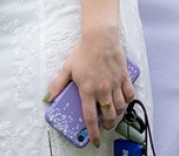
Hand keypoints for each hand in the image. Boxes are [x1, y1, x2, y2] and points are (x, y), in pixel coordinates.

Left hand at [46, 29, 133, 145]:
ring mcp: (114, 85)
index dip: (92, 132)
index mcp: (87, 90)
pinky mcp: (124, 78)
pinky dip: (128, 101)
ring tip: (113, 114)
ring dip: (117, 114)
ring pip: (120, 107)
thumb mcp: (67, 68)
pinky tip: (123, 100)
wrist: (99, 39)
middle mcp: (102, 90)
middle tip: (105, 125)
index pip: (90, 117)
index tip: (94, 139)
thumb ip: (58, 84)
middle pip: (108, 116)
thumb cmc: (83, 52)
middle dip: (107, 124)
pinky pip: (130, 95)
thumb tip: (49, 98)